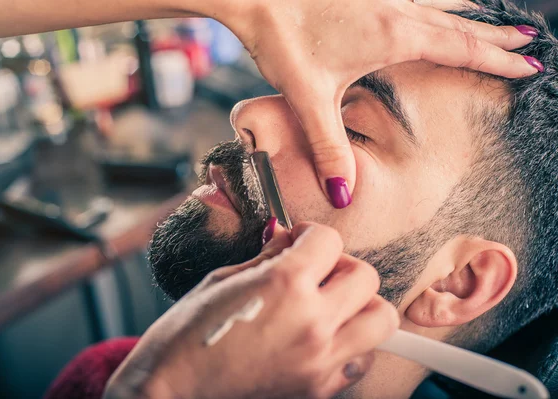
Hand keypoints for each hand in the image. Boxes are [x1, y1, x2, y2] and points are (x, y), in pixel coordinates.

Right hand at [104, 222, 398, 398]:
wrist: (170, 394)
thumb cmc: (185, 335)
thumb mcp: (223, 280)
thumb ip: (268, 257)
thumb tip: (290, 238)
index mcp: (284, 285)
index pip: (330, 240)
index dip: (311, 234)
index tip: (297, 242)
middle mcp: (313, 322)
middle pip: (366, 276)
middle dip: (341, 266)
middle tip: (316, 272)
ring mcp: (321, 361)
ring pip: (380, 319)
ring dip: (359, 305)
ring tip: (328, 306)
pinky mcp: (321, 390)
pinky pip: (362, 359)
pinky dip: (352, 345)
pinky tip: (321, 340)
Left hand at [224, 0, 539, 207]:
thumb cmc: (282, 37)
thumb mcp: (309, 98)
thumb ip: (329, 148)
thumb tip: (343, 194)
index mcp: (394, 35)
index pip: (460, 49)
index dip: (496, 60)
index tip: (528, 65)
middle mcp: (396, 9)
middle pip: (459, 24)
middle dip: (495, 37)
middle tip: (528, 42)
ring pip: (440, 6)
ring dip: (470, 18)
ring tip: (495, 23)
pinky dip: (438, 5)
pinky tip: (432, 8)